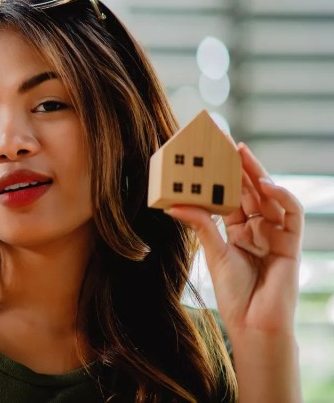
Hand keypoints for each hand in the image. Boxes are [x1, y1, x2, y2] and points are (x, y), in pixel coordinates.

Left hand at [164, 142, 303, 333]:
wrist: (253, 324)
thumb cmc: (233, 293)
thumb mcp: (213, 253)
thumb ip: (201, 226)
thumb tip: (173, 204)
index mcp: (238, 230)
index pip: (233, 195)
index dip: (224, 174)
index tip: (210, 153)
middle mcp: (259, 229)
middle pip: (251, 190)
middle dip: (240, 166)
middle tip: (225, 142)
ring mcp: (276, 234)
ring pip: (271, 196)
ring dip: (258, 173)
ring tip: (242, 154)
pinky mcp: (291, 243)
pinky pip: (292, 213)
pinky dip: (281, 196)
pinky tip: (265, 184)